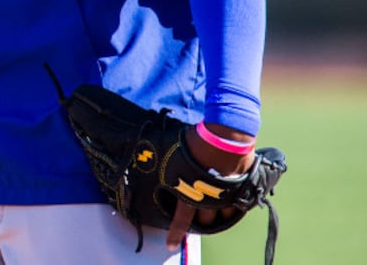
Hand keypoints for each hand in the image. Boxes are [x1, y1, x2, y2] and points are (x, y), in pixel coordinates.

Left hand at [166, 123, 254, 249]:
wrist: (223, 136)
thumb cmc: (193, 142)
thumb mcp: (167, 149)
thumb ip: (156, 157)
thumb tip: (139, 155)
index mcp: (188, 193)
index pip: (180, 219)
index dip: (175, 233)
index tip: (171, 245)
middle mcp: (208, 200)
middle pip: (204, 220)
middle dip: (200, 219)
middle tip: (197, 213)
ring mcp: (227, 197)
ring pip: (222, 216)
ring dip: (217, 214)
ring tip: (214, 210)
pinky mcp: (242, 190)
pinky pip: (238, 206)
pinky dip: (234, 206)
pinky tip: (231, 202)